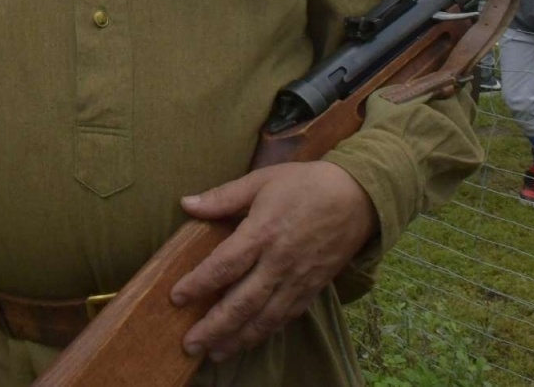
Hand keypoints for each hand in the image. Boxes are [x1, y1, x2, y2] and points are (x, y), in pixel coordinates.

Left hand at [170, 161, 376, 361]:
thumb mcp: (262, 180)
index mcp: (263, 232)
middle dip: (214, 327)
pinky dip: (264, 333)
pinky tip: (247, 341)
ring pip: (264, 318)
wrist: (358, 197)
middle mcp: (279, 262)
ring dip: (237, 339)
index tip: (176, 298)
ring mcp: (298, 279)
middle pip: (242, 302)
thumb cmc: (305, 184)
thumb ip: (223, 196)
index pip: (225, 265)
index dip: (199, 284)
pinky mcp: (312, 289)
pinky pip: (285, 317)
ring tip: (213, 354)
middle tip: (188, 344)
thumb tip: (186, 203)